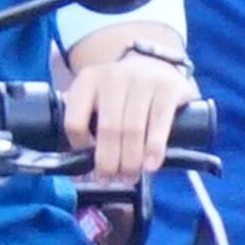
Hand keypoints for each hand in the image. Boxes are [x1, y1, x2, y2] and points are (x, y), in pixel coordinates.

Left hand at [63, 32, 197, 185]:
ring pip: (132, 129)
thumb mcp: (97, 96)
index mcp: (86, 81)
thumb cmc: (122, 92)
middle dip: (108, 161)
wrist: (157, 64)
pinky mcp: (168, 88)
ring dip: (131, 160)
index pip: (75, 122)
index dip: (80, 148)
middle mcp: (112, 78)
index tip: (88, 166)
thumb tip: (78, 171)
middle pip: (107, 129)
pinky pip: (159, 123)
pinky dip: (154, 148)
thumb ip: (85, 122)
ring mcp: (142, 81)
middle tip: (111, 180)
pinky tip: (151, 165)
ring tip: (130, 177)